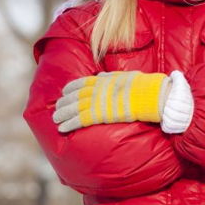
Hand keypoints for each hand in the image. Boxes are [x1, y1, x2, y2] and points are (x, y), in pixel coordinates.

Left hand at [53, 71, 169, 132]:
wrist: (149, 94)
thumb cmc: (142, 85)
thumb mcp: (125, 75)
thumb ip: (110, 76)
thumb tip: (99, 74)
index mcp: (103, 80)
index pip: (81, 83)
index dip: (70, 88)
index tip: (64, 92)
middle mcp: (97, 90)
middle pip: (74, 96)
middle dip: (63, 103)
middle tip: (56, 108)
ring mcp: (97, 102)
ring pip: (73, 108)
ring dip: (62, 114)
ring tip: (55, 119)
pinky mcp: (99, 115)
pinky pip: (79, 120)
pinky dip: (69, 124)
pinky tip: (62, 129)